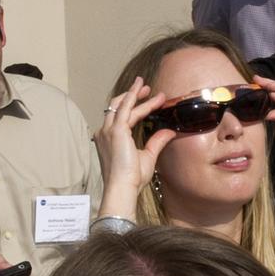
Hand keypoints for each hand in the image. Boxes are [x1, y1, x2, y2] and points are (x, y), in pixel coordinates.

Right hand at [94, 76, 172, 216]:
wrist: (123, 187)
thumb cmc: (132, 178)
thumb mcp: (147, 156)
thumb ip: (156, 142)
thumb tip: (169, 131)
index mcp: (109, 139)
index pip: (121, 117)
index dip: (135, 107)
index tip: (148, 101)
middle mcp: (105, 132)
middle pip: (118, 107)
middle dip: (132, 95)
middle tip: (147, 89)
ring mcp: (108, 130)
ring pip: (123, 105)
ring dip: (136, 94)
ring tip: (150, 88)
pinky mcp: (116, 130)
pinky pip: (126, 108)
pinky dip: (134, 97)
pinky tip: (144, 92)